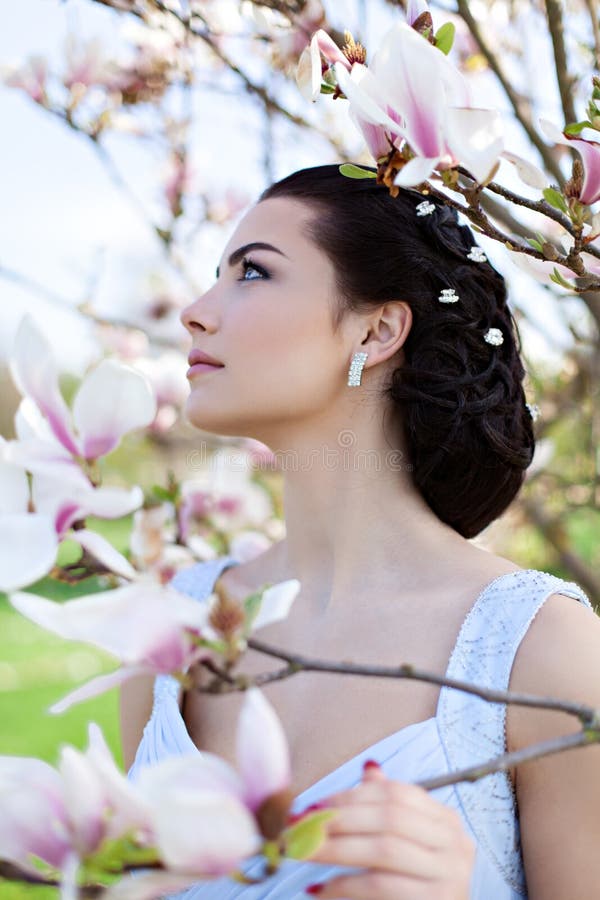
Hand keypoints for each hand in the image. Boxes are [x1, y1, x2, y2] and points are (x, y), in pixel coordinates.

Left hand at [304, 760, 474, 898]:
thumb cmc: (416, 886)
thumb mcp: (407, 841)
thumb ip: (389, 808)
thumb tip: (368, 768)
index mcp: (444, 820)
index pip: (396, 793)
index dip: (353, 795)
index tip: (317, 805)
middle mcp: (453, 842)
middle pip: (389, 818)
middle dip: (341, 819)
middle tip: (303, 826)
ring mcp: (448, 873)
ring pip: (384, 849)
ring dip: (337, 849)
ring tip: (304, 852)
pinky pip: (381, 886)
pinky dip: (346, 885)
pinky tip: (322, 890)